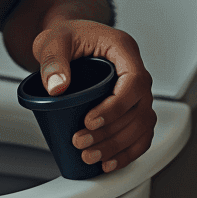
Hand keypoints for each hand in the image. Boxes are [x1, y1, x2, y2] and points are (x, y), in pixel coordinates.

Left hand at [31, 19, 156, 173]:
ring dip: (119, 146)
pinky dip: (129, 151)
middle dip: (112, 132)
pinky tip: (110, 162)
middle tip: (81, 142)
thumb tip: (57, 87)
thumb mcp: (53, 41)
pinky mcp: (130, 106)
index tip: (90, 121)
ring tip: (90, 156)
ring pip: (142, 125)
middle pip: (139, 109)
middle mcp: (135, 70)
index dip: (116, 107)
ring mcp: (136, 90)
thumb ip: (53, 60)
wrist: (68, 37)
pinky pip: (140, 132)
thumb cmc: (65, 35)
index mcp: (123, 50)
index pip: (134, 82)